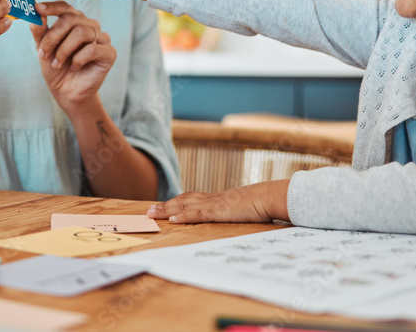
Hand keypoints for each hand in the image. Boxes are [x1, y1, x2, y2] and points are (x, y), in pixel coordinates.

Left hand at [31, 1, 115, 112]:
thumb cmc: (56, 68)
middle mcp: (90, 26)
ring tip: (56, 64)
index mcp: (75, 21)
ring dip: (64, 50)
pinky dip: (78, 59)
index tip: (38, 9)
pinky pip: (92, 49)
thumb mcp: (43, 49)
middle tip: (42, 53)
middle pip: (71, 19)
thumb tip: (36, 14)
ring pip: (82, 32)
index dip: (52, 7)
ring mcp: (101, 38)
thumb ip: (40, 32)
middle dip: (53, 36)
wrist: (66, 92)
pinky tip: (74, 67)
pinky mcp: (110, 53)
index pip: (65, 7)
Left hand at [147, 180, 290, 223]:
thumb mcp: (243, 208)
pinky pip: (197, 214)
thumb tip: (234, 217)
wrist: (268, 197)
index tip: (163, 205)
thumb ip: (234, 212)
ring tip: (152, 214)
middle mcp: (211, 198)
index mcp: (217, 198)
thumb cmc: (259, 203)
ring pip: (184, 205)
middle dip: (164, 205)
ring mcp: (213, 203)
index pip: (191, 198)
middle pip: (182, 200)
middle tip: (148, 211)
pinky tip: (172, 219)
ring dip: (166, 209)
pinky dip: (183, 215)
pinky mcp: (218, 211)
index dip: (176, 201)